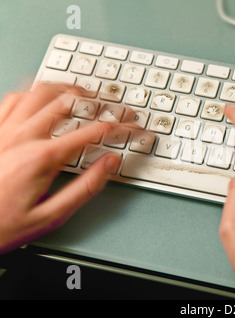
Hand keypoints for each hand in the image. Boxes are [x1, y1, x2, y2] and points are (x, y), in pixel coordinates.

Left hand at [0, 83, 120, 253]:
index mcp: (42, 157)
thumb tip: (110, 164)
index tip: (135, 126)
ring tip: (84, 92)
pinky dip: (34, 91)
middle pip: (68, 103)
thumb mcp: (51, 216)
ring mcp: (4, 130)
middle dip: (99, 101)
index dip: (122, 127)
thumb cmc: (1, 224)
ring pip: (40, 91)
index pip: (94, 132)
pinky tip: (42, 95)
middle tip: (115, 104)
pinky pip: (14, 98)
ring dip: (67, 89)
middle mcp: (23, 136)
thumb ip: (85, 187)